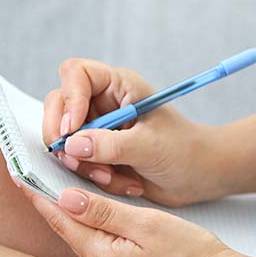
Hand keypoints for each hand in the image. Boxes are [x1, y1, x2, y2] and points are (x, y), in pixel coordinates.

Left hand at [24, 186, 243, 256]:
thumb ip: (105, 212)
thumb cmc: (190, 255)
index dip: (38, 193)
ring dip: (61, 208)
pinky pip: (91, 238)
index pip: (60, 217)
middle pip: (63, 226)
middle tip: (26, 173)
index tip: (19, 172)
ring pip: (76, 232)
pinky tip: (81, 206)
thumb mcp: (147, 225)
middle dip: (43, 199)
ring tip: (46, 184)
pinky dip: (81, 218)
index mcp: (102, 253)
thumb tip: (66, 198)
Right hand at [42, 58, 228, 206]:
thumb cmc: (184, 151)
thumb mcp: (150, 147)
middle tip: (75, 162)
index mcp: (119, 85)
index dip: (69, 99)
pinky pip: (76, 163)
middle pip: (58, 105)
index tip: (73, 129)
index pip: (76, 73)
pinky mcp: (96, 152)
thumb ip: (112, 145)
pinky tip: (122, 183)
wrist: (198, 176)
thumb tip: (71, 145)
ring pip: (63, 139)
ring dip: (82, 164)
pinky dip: (92, 177)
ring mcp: (96, 128)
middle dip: (64, 138)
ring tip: (112, 177)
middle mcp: (103, 102)